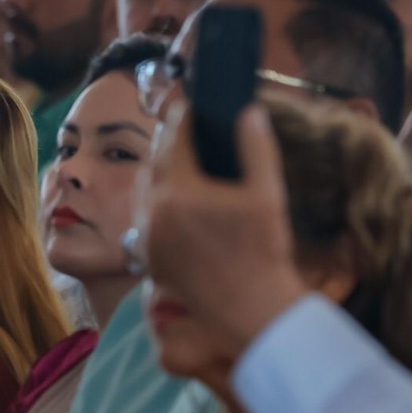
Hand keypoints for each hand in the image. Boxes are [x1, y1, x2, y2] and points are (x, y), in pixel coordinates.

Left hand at [139, 100, 308, 351]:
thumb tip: (248, 111)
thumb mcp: (267, 195)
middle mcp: (153, 213)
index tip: (192, 103)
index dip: (183, 117)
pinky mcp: (148, 258)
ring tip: (179, 160)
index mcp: (180, 193)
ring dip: (159, 171)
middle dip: (168, 142)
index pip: (174, 141)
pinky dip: (155, 201)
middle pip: (154, 163)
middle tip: (185, 127)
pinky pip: (143, 218)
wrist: (250, 309)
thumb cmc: (263, 251)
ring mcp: (147, 238)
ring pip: (144, 190)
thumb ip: (256, 148)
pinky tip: (173, 198)